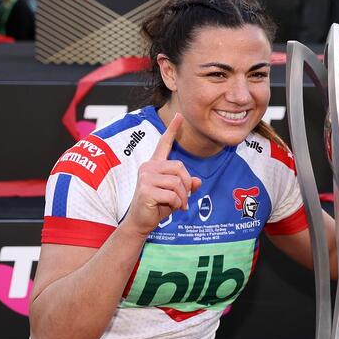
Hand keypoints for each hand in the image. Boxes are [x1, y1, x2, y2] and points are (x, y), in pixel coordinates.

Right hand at [121, 114, 201, 236]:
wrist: (140, 222)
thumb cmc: (157, 206)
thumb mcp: (175, 194)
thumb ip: (186, 185)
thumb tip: (198, 181)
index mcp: (154, 165)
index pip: (164, 144)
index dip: (172, 130)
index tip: (179, 116)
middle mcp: (148, 167)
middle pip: (180, 167)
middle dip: (187, 185)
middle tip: (184, 200)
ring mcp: (145, 177)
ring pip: (177, 182)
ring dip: (182, 197)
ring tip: (178, 205)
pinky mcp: (146, 189)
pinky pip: (172, 194)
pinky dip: (176, 204)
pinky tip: (169, 208)